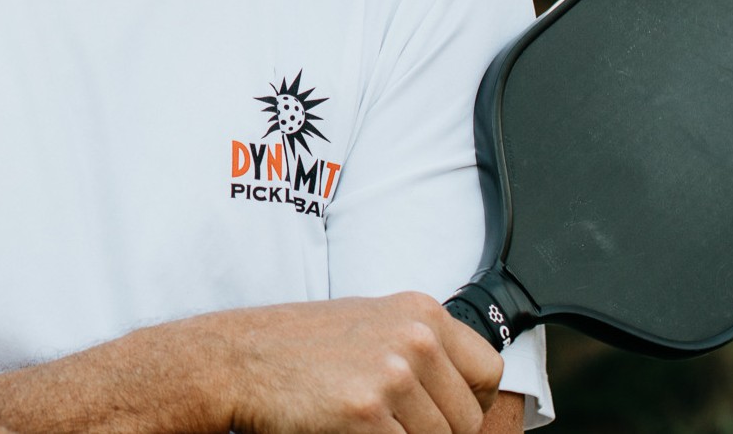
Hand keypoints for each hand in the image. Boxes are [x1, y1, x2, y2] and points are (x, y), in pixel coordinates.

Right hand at [223, 292, 503, 433]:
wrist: (243, 357)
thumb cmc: (304, 345)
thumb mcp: (372, 324)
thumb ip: (421, 348)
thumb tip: (468, 397)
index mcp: (421, 311)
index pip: (489, 372)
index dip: (469, 401)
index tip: (443, 409)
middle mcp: (414, 338)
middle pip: (467, 420)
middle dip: (435, 431)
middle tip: (389, 419)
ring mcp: (392, 375)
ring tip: (364, 420)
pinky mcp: (368, 414)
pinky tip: (347, 427)